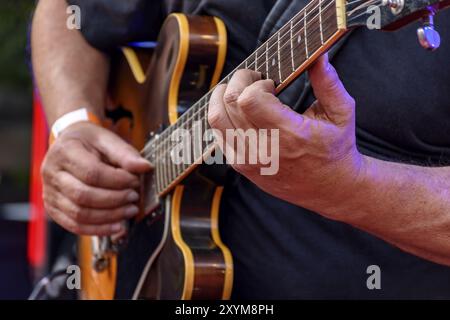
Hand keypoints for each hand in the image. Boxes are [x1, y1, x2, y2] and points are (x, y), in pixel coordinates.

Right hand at [41, 121, 152, 234]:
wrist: (68, 144)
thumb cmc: (88, 142)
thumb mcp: (106, 139)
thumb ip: (125, 153)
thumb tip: (145, 167)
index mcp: (64, 151)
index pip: (92, 173)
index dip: (117, 181)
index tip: (135, 181)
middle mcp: (51, 173)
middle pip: (83, 196)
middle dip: (114, 200)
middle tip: (134, 197)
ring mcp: (49, 193)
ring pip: (79, 214)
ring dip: (109, 216)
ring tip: (130, 211)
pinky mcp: (53, 208)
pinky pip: (74, 225)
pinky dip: (98, 229)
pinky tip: (117, 226)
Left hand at [208, 54, 363, 216]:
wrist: (328, 188)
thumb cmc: (335, 147)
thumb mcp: (341, 113)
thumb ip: (328, 82)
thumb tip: (319, 53)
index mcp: (289, 135)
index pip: (250, 99)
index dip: (255, 83)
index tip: (270, 83)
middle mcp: (264, 150)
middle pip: (230, 104)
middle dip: (238, 81)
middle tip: (255, 79)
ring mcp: (249, 160)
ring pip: (216, 118)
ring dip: (223, 96)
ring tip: (241, 91)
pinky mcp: (241, 166)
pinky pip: (218, 134)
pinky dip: (223, 116)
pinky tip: (240, 111)